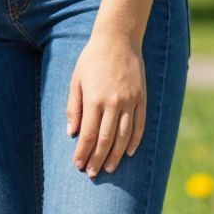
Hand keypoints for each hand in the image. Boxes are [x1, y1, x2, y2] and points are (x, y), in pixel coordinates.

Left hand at [66, 31, 145, 176]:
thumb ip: (74, 107)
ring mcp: (130, 101)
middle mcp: (113, 102)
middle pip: (105, 139)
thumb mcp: (76, 80)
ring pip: (124, 136)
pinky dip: (134, 141)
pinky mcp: (142, 98)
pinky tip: (128, 153)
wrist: (118, 39)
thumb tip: (71, 133)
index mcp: (94, 99)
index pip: (87, 134)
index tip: (78, 165)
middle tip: (93, 174)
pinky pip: (140, 125)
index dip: (83, 152)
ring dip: (115, 155)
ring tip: (109, 168)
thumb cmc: (92, 59)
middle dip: (97, 159)